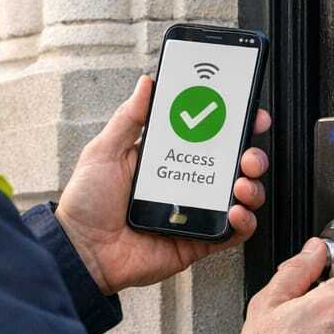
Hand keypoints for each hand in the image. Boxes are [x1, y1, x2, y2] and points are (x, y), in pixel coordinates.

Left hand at [54, 74, 270, 295]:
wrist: (81, 250)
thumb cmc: (87, 202)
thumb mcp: (105, 151)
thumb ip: (129, 118)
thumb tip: (147, 83)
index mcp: (168, 158)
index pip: (210, 136)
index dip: (233, 123)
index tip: (248, 111)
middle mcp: (186, 184)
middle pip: (234, 164)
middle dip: (252, 154)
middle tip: (249, 152)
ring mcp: (194, 213)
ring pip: (240, 197)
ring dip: (252, 186)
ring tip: (240, 182)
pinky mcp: (197, 242)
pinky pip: (232, 234)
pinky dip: (244, 222)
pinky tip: (236, 211)